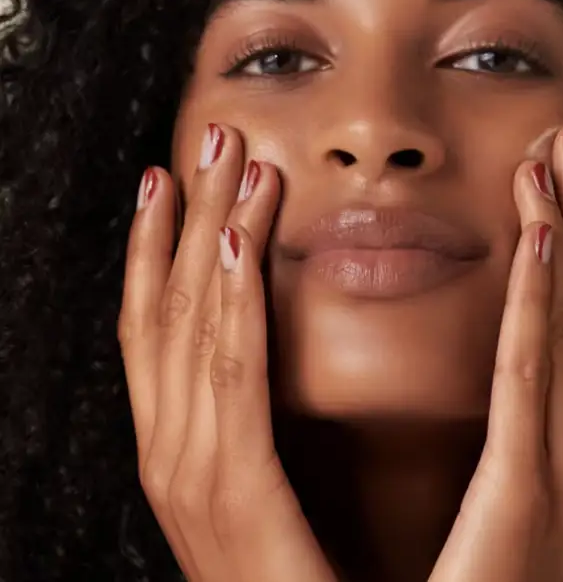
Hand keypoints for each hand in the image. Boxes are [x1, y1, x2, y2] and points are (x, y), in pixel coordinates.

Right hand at [118, 123, 337, 581]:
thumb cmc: (289, 579)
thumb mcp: (261, 487)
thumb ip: (251, 425)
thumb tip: (258, 357)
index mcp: (182, 445)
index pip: (160, 325)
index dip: (161, 247)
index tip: (173, 180)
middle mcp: (172, 447)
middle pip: (172, 306)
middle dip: (186, 217)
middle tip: (208, 138)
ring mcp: (190, 470)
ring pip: (192, 324)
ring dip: (207, 234)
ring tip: (225, 160)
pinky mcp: (230, 491)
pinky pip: (230, 373)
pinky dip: (228, 301)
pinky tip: (238, 242)